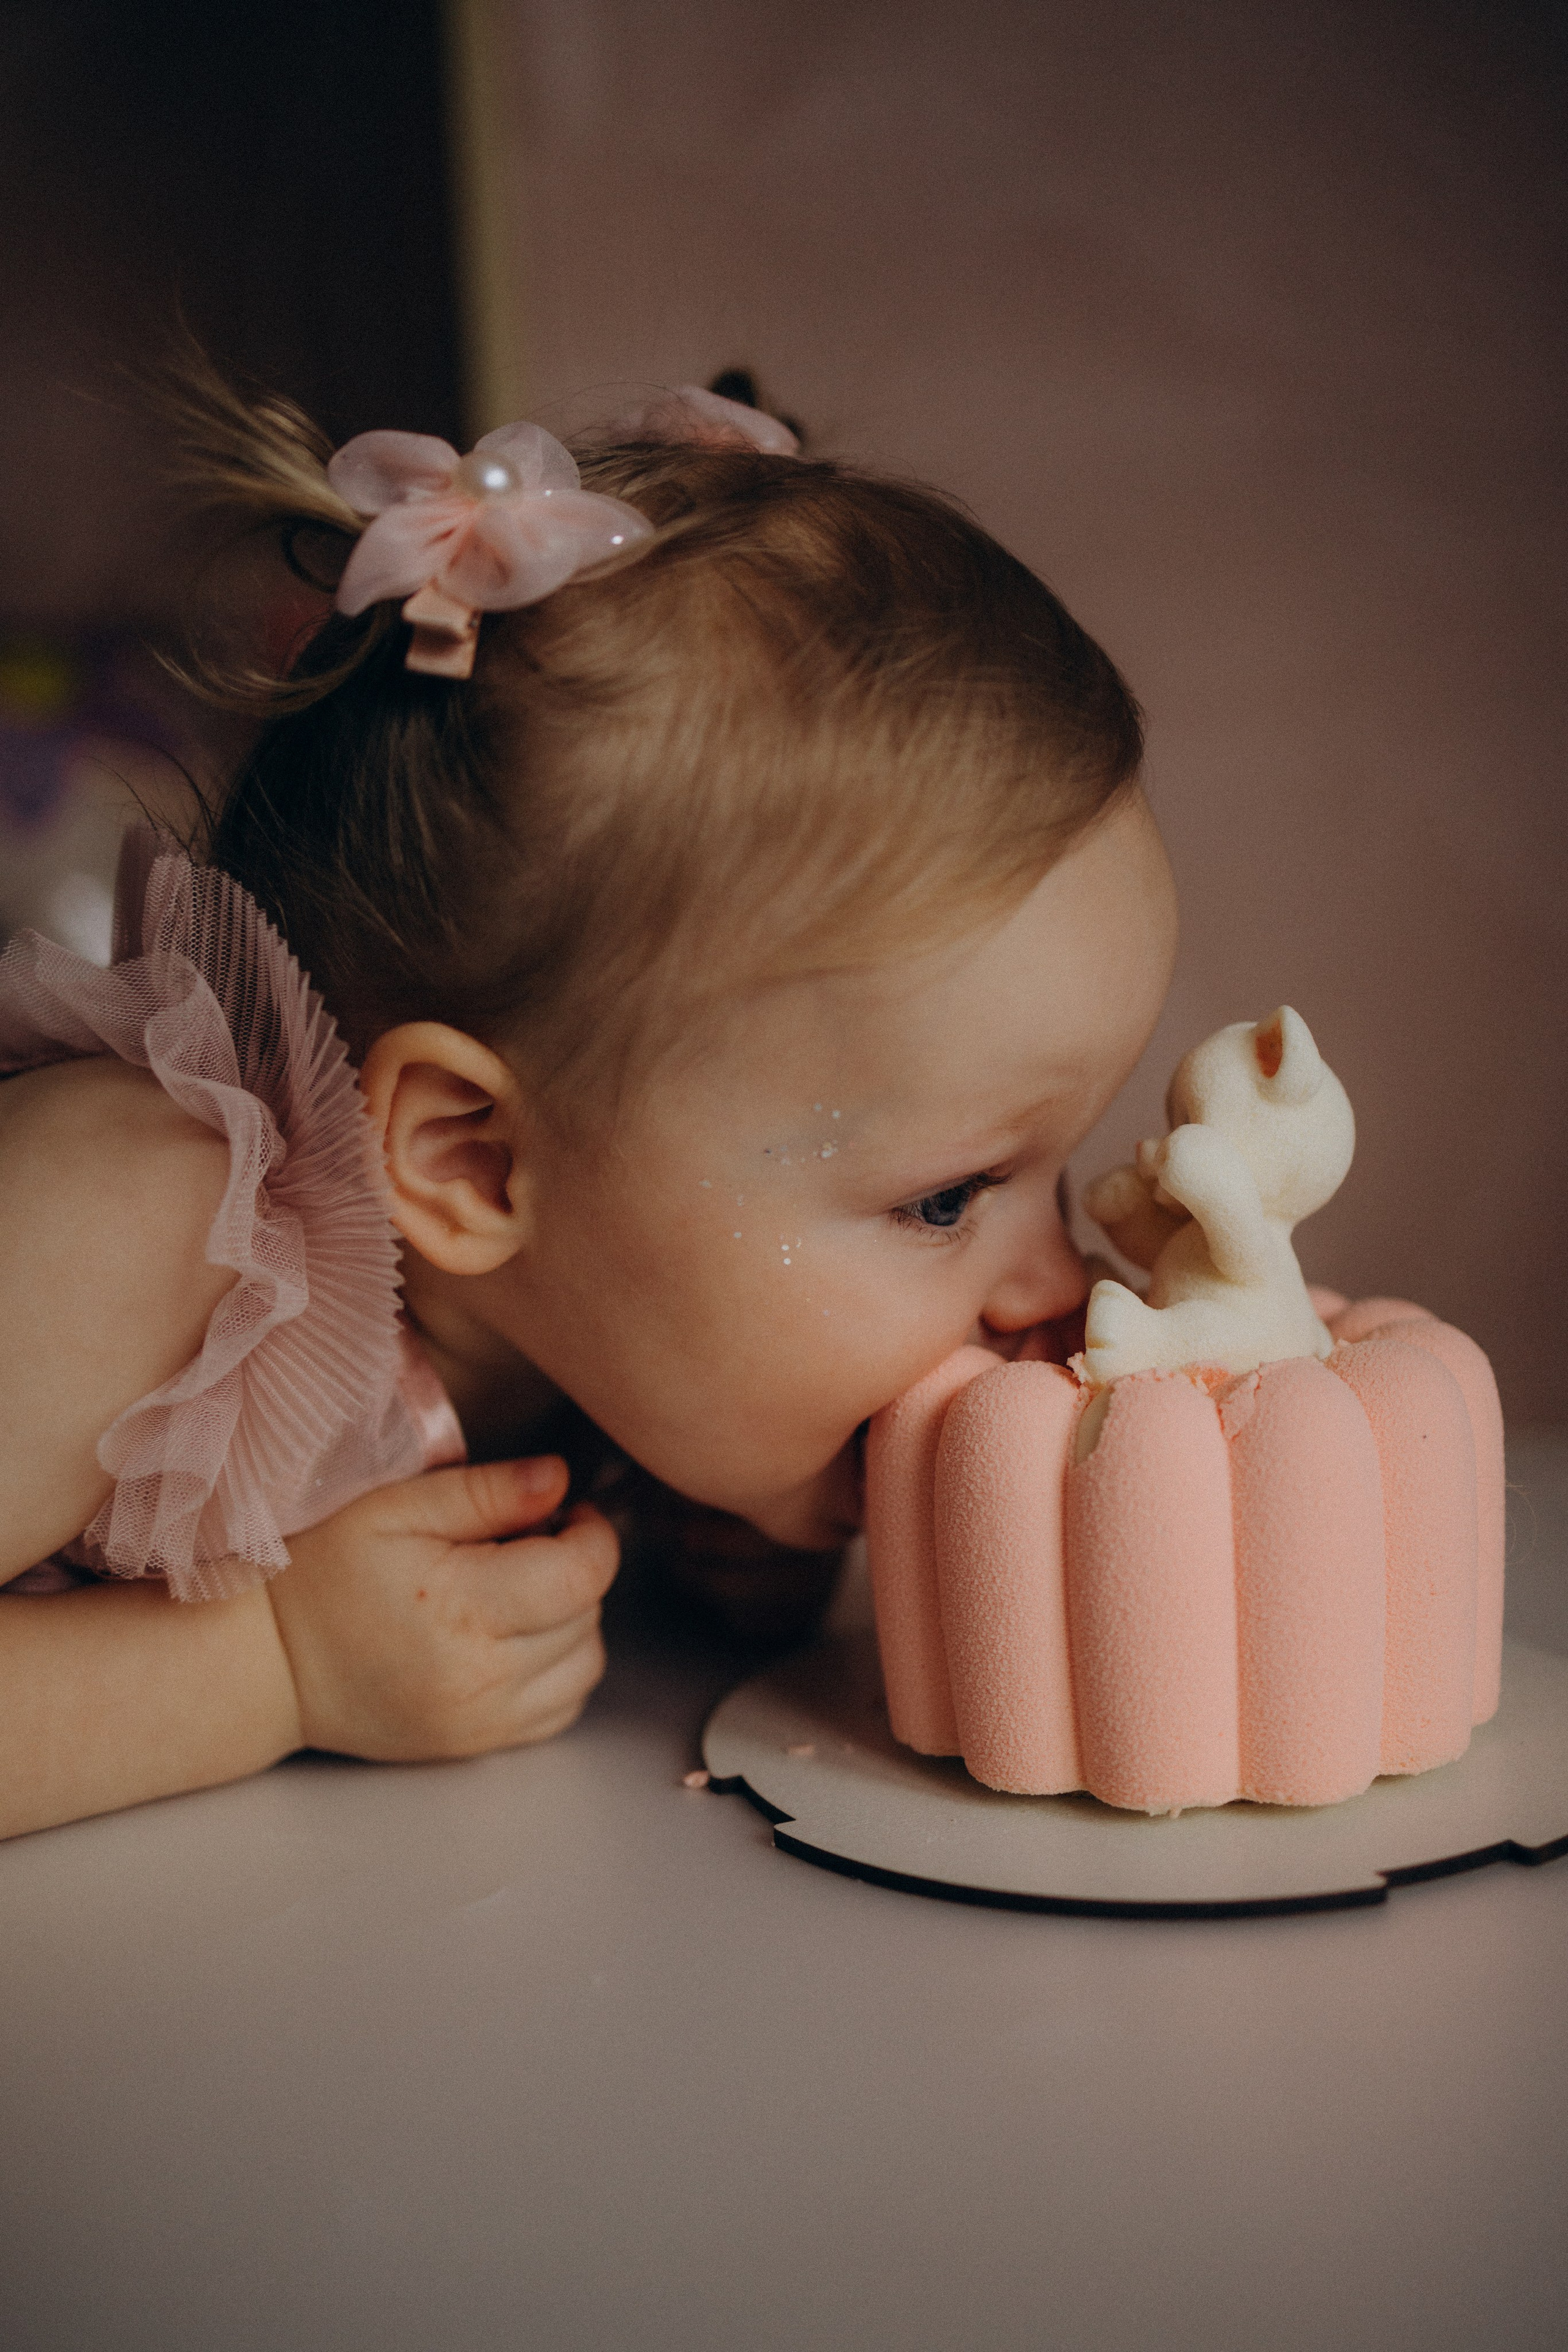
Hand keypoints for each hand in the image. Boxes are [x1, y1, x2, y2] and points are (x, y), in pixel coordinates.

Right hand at [266, 1457, 616, 1761]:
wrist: (267, 1664)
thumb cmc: (323, 1574)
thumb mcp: (393, 1507)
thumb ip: (485, 1491)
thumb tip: (560, 1480)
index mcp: (463, 1609)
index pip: (583, 1575)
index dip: (592, 1534)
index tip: (565, 1512)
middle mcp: (483, 1677)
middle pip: (588, 1616)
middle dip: (575, 1570)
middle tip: (527, 1542)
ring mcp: (483, 1722)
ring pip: (585, 1665)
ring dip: (574, 1621)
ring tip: (521, 1591)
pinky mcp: (476, 1746)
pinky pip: (561, 1709)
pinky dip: (559, 1669)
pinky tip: (516, 1638)